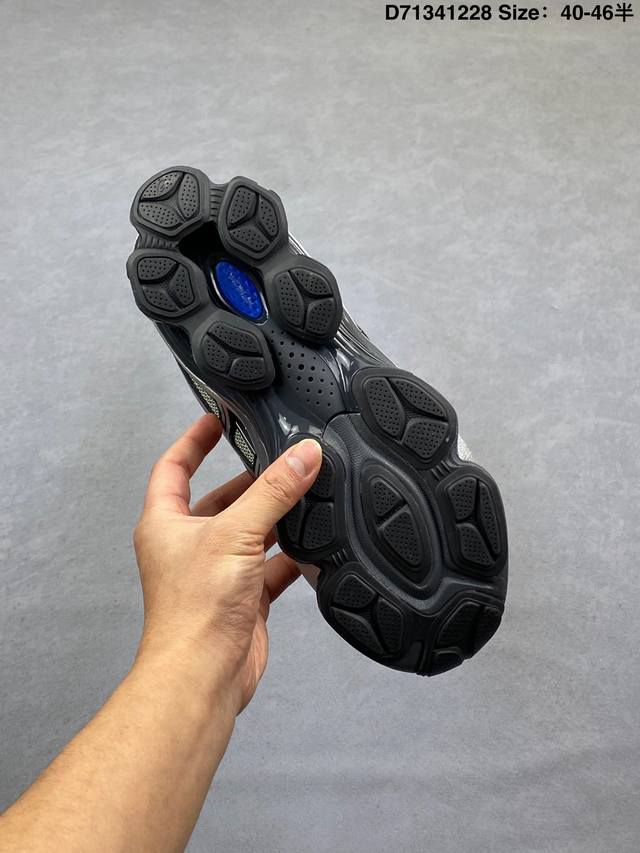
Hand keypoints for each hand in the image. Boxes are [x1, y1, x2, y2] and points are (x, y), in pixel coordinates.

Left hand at [133, 414, 321, 713]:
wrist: (203, 677)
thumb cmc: (193, 612)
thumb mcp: (235, 534)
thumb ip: (273, 492)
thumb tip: (302, 455)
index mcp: (166, 523)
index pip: (174, 467)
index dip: (194, 440)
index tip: (218, 418)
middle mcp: (189, 545)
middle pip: (222, 499)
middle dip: (251, 481)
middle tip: (282, 457)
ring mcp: (218, 572)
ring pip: (251, 532)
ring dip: (276, 517)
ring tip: (306, 492)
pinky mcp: (244, 597)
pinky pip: (272, 566)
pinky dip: (293, 555)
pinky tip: (315, 543)